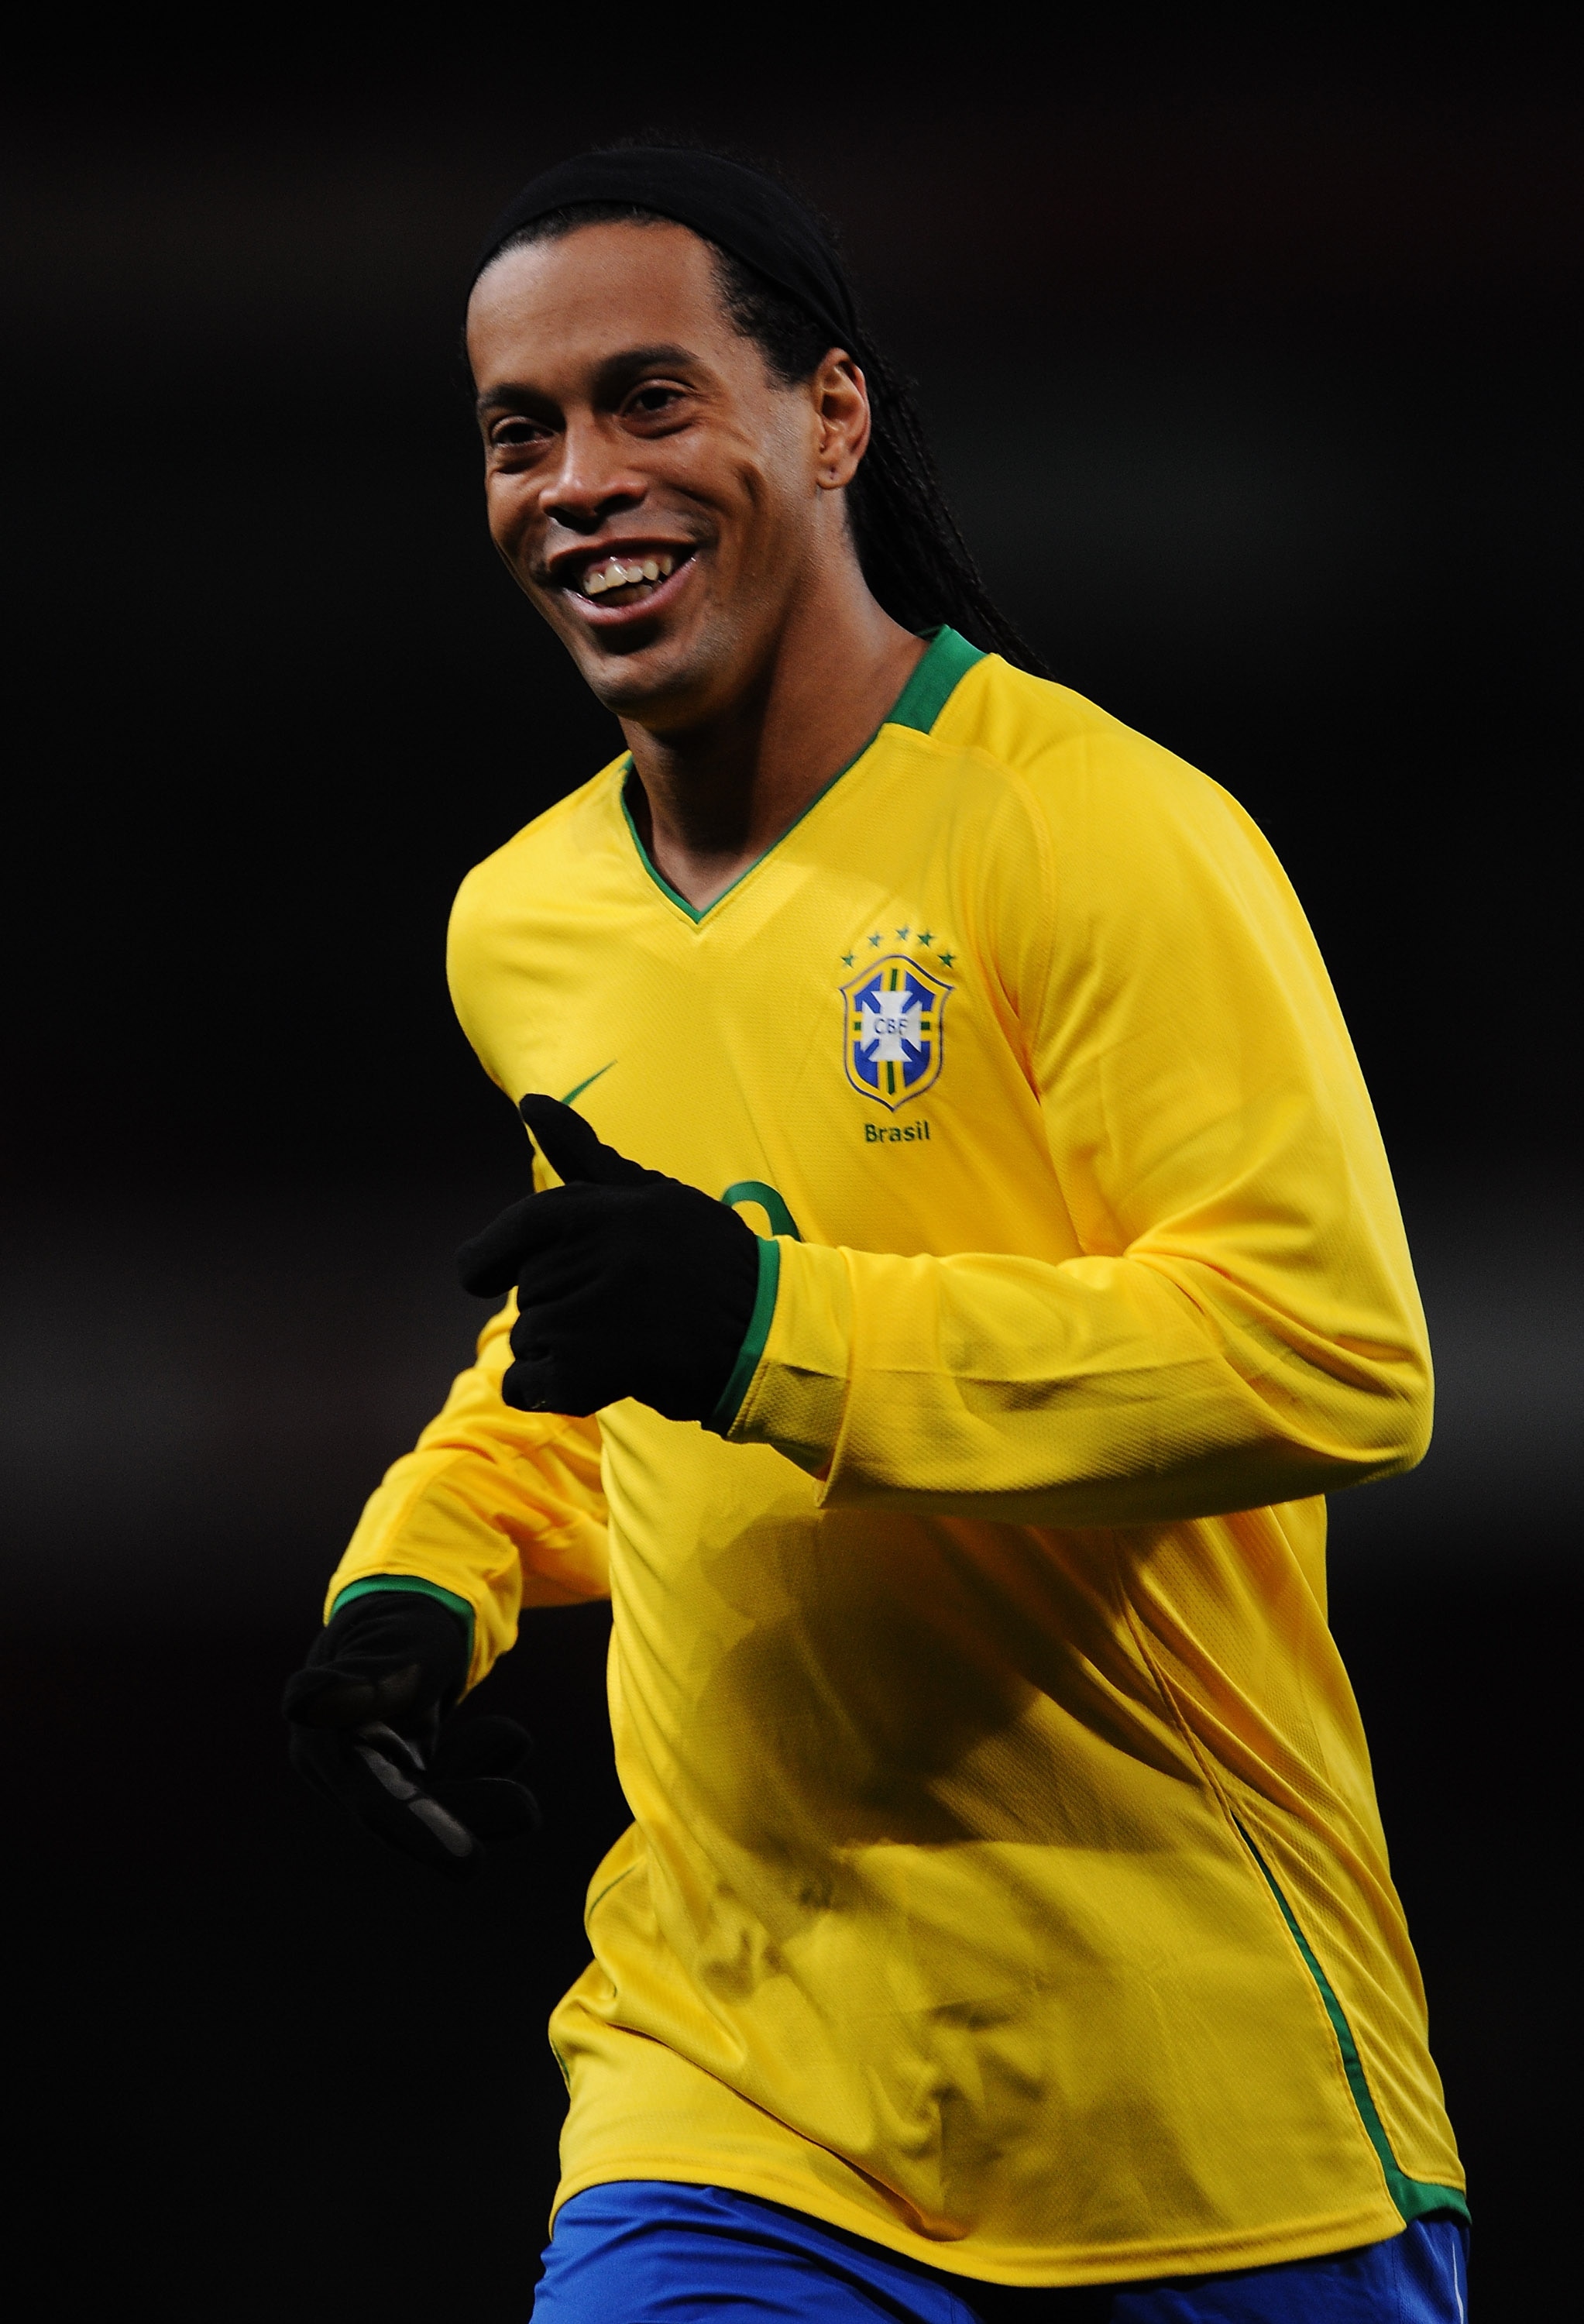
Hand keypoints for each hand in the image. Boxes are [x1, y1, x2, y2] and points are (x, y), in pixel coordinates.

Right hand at [282, 1591, 539, 1879]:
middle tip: (528, 1811)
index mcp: (322, 1737)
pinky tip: (505, 1736)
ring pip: (427, 1805)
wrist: (410, 1607)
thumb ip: (366, 1681)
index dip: (422, 1831)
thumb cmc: (405, 1622)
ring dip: (478, 1789)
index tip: (471, 1863)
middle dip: (467, 1811)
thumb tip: (303, 1703)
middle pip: (406, 1811)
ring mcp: (364, 1770)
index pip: (375, 1801)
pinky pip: (441, 1790)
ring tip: (512, 1736)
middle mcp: (334, 1765)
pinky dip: (475, 1768)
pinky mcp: (394, 1771)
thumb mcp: (399, 1646)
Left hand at [456, 1094, 759, 1422]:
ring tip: (624, 1337)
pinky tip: (599, 1375)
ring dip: (561, 1346)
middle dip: (562, 1300)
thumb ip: (579, 1151)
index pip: (505, 1237)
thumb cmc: (705, 1255)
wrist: (761, 1331)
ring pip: (526, 1338)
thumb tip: (530, 1100)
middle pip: (527, 1291)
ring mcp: (575, 1323)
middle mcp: (574, 1262)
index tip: (495, 1276)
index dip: (493, 1261)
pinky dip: (549, 1387)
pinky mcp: (581, 1376)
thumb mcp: (647, 1192)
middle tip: (626, 1303)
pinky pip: (524, 1386)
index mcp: (582, 1212)